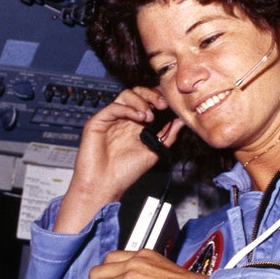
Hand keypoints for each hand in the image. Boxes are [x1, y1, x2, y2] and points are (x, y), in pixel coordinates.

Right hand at [54, 86, 183, 232]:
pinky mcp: (97, 121)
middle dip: (152, 95)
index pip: (147, 100)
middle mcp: (123, 118)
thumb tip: (182, 120)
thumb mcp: (154, 151)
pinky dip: (129, 108)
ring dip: (141, 101)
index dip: (159, 97)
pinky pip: (114, 106)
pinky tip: (139, 118)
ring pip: (126, 95)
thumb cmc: (126, 172)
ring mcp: (110, 118)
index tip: (170, 104)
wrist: (104, 186)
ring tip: (149, 116)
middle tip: (162, 104)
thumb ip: (168, 135)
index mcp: (136, 123)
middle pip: (137, 92)